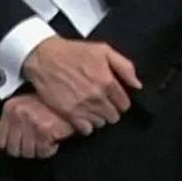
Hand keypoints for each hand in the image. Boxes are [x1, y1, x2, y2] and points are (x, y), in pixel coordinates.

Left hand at [0, 94, 76, 158]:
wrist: (72, 102)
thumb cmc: (48, 107)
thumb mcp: (22, 114)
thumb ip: (4, 133)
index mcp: (10, 109)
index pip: (0, 141)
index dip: (11, 147)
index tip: (22, 144)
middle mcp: (18, 114)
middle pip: (13, 150)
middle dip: (25, 150)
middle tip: (36, 142)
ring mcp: (31, 122)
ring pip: (27, 153)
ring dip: (38, 150)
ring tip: (44, 139)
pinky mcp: (45, 130)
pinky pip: (43, 152)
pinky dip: (50, 150)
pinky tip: (53, 140)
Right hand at [20, 38, 140, 132]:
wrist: (44, 57)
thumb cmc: (73, 52)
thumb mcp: (103, 50)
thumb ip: (124, 66)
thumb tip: (137, 84)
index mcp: (107, 80)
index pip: (125, 104)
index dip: (120, 102)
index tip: (114, 98)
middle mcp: (97, 96)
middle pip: (114, 116)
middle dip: (110, 110)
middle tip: (102, 103)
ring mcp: (83, 106)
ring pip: (101, 123)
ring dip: (98, 117)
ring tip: (91, 108)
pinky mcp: (69, 113)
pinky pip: (86, 130)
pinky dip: (86, 125)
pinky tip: (82, 115)